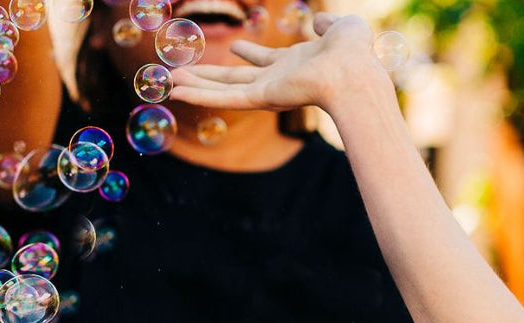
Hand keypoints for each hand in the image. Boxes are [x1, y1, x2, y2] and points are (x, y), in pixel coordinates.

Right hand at [168, 13, 394, 116]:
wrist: (355, 71)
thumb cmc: (354, 52)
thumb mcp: (341, 27)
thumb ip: (327, 24)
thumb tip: (320, 23)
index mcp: (296, 62)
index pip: (266, 60)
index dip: (250, 54)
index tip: (236, 48)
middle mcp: (279, 79)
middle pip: (236, 79)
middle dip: (211, 76)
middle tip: (185, 73)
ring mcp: (268, 90)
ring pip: (223, 92)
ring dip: (195, 88)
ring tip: (169, 84)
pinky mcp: (263, 99)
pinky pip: (225, 99)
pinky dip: (199, 96)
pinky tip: (175, 93)